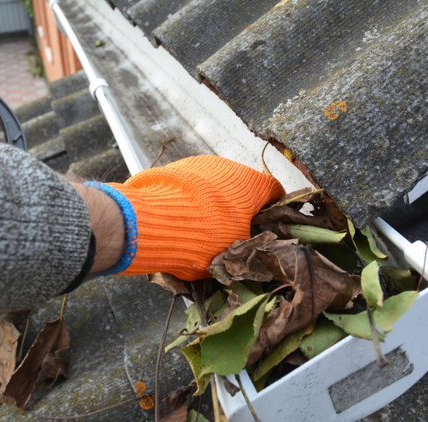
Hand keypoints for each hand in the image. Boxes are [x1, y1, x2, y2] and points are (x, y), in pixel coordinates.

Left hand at [89, 155, 284, 280]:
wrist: (152, 222)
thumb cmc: (204, 238)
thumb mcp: (235, 251)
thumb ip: (249, 243)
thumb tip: (252, 245)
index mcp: (252, 184)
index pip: (275, 190)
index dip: (273, 208)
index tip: (267, 223)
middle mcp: (229, 166)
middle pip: (243, 187)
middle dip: (241, 207)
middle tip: (232, 231)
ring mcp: (201, 163)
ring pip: (216, 183)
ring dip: (215, 201)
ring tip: (201, 225)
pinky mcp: (176, 167)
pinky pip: (192, 183)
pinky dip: (193, 197)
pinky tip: (182, 216)